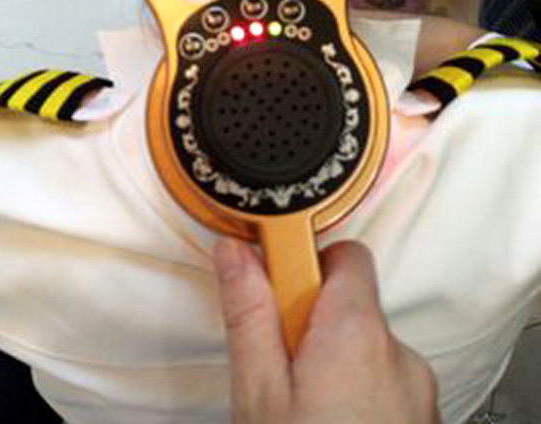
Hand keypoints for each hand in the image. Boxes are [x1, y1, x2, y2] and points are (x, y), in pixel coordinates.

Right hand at [213, 239, 439, 423]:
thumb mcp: (259, 390)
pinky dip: (356, 384)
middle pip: (352, 302)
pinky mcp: (421, 413)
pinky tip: (332, 423)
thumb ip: (250, 312)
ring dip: (332, 357)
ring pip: (365, 343)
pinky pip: (384, 376)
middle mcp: (398, 353)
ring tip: (303, 406)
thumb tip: (235, 250)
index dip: (309, 261)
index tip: (279, 286)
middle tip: (280, 364)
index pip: (347, 255)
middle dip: (311, 320)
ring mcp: (416, 387)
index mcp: (357, 333)